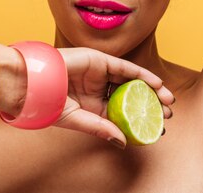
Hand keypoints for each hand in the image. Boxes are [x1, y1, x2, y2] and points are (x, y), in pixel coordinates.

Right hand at [54, 47, 174, 147]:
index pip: (123, 113)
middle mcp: (99, 89)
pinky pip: (126, 67)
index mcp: (93, 106)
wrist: (34, 81)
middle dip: (150, 104)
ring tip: (167, 100)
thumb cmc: (50, 102)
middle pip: (131, 96)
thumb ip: (101, 128)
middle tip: (168, 114)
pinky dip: (142, 75)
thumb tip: (124, 142)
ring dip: (151, 89)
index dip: (141, 119)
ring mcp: (100, 74)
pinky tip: (156, 84)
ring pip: (132, 81)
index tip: (158, 128)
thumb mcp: (79, 120)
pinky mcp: (100, 60)